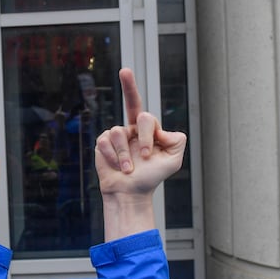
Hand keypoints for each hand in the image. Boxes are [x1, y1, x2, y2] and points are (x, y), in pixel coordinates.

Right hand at [95, 68, 186, 239]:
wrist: (130, 193)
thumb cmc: (151, 177)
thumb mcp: (173, 161)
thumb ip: (177, 141)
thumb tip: (163, 129)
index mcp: (149, 130)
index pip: (147, 118)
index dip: (147, 135)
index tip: (147, 155)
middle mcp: (132, 128)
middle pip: (133, 102)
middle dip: (130, 91)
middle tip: (129, 85)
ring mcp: (117, 134)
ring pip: (117, 132)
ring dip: (123, 155)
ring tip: (127, 170)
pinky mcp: (102, 143)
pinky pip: (104, 141)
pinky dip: (112, 157)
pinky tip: (116, 167)